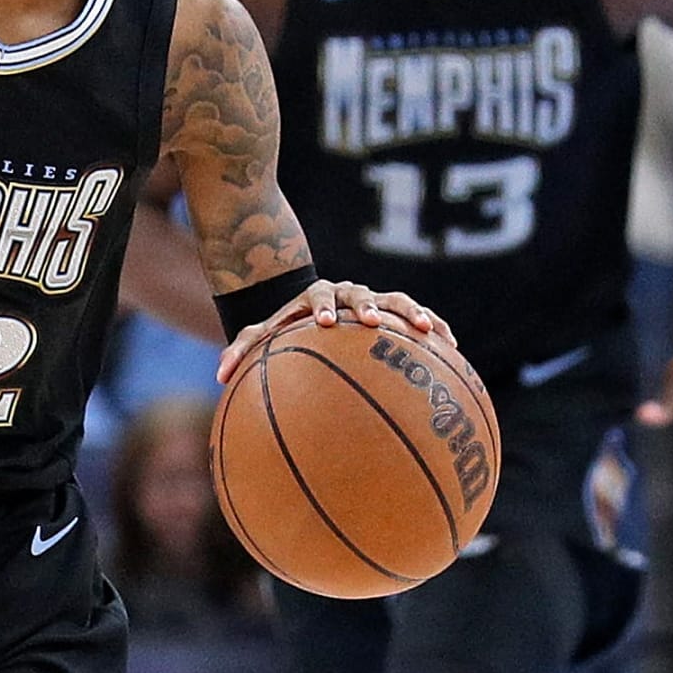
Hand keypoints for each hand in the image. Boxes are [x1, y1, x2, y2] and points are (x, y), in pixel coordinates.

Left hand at [215, 281, 452, 387]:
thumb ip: (240, 351)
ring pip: (398, 301)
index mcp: (316, 298)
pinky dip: (434, 328)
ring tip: (429, 332)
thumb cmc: (284, 327)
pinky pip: (418, 318)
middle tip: (373, 321)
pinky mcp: (395, 313)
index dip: (323, 309)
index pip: (320, 298)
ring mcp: (375, 301)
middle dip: (370, 306)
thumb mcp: (260, 336)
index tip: (325, 323)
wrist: (310, 305)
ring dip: (414, 314)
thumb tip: (219, 377)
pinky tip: (453, 348)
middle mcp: (348, 294)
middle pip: (363, 294)